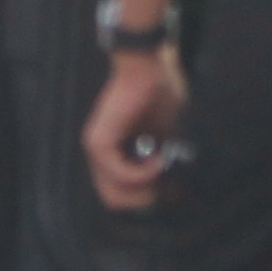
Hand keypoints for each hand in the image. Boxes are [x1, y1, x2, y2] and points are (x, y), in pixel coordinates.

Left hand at [83, 51, 190, 213]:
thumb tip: (176, 191)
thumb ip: (163, 161)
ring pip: (115, 194)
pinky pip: (121, 175)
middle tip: (164, 184)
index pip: (119, 194)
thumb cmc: (157, 96)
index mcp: (111, 153)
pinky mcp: (99, 143)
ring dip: (147, 184)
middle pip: (114, 201)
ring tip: (162, 162)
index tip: (168, 188)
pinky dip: (144, 173)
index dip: (145, 198)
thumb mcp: (165, 136)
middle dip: (144, 199)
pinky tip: (158, 157)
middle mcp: (99, 155)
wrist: (146, 69)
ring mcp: (95, 150)